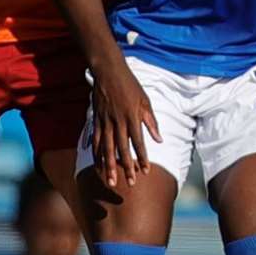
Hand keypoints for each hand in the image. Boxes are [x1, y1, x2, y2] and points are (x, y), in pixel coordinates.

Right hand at [89, 59, 160, 187]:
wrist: (108, 71)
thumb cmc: (130, 85)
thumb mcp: (146, 101)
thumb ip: (151, 122)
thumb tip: (159, 140)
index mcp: (132, 117)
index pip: (139, 143)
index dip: (142, 158)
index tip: (145, 171)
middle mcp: (118, 122)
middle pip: (122, 150)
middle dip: (126, 168)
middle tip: (129, 183)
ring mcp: (105, 121)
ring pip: (107, 148)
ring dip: (109, 166)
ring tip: (111, 180)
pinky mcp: (96, 119)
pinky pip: (96, 140)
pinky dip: (97, 153)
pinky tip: (98, 164)